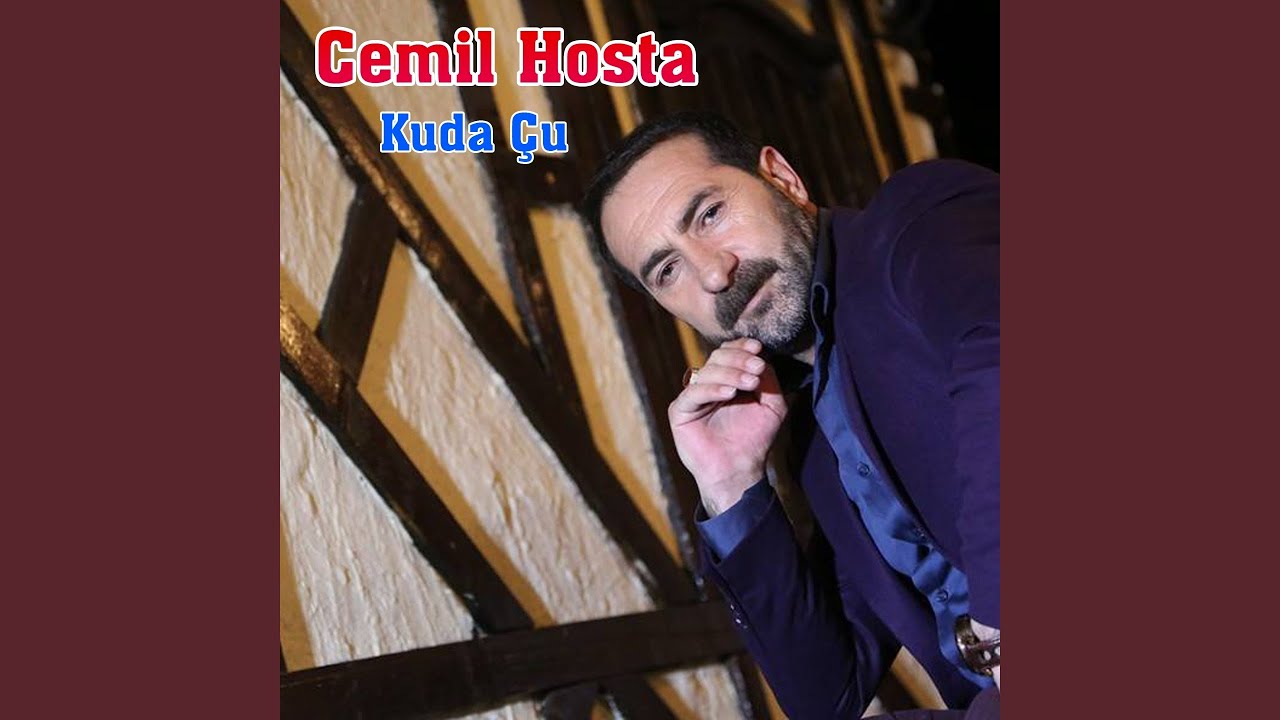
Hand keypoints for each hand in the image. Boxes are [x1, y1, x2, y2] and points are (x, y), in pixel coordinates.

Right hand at [668, 338, 787, 515]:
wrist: (740, 470)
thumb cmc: (755, 439)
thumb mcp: (772, 405)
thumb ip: (769, 381)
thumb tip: (761, 358)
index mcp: (728, 379)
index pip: (729, 352)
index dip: (741, 347)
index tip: (758, 348)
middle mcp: (708, 385)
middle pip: (717, 357)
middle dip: (739, 359)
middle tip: (757, 368)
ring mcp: (693, 397)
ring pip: (706, 372)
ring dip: (731, 374)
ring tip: (750, 383)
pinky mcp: (680, 411)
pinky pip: (693, 393)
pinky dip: (712, 390)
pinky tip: (729, 394)